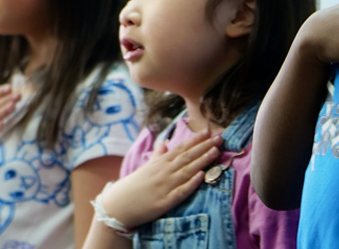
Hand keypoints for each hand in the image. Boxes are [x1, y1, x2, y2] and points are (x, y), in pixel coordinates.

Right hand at [94, 131, 222, 227]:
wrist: (118, 206)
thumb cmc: (133, 186)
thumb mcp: (145, 168)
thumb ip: (157, 155)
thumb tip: (164, 142)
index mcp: (159, 163)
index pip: (181, 149)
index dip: (195, 140)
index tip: (208, 131)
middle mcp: (163, 172)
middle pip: (187, 157)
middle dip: (204, 147)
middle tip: (220, 138)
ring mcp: (165, 187)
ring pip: (187, 171)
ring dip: (202, 161)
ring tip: (216, 152)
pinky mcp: (165, 202)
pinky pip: (181, 192)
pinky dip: (191, 183)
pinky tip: (202, 176)